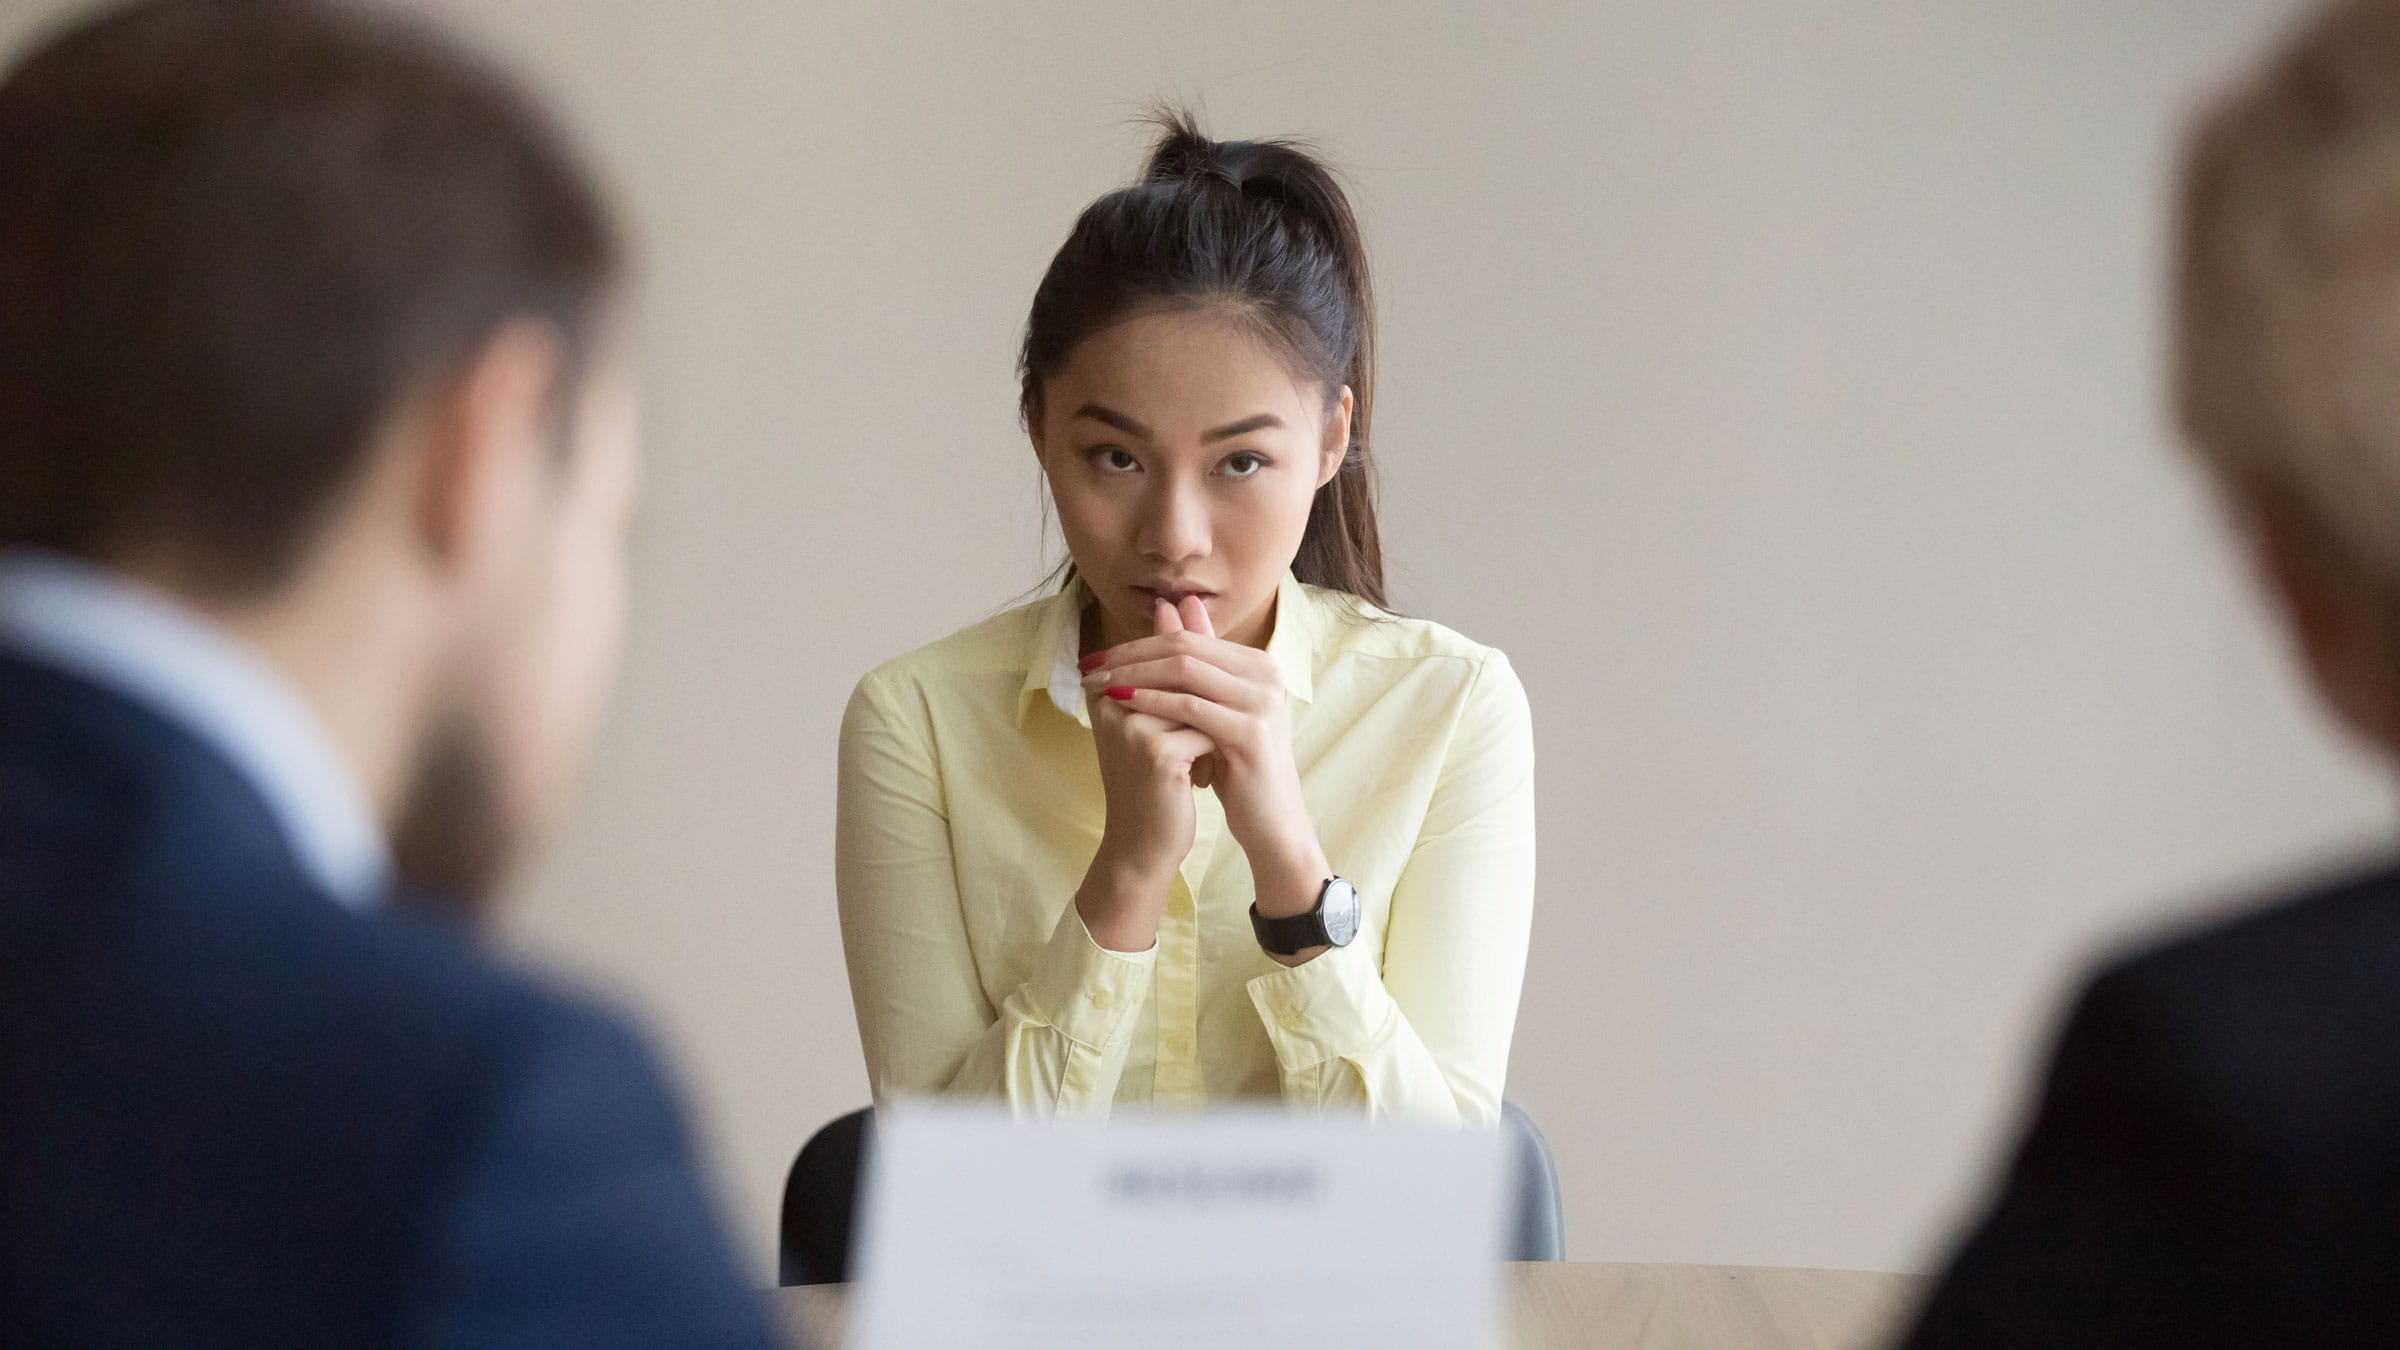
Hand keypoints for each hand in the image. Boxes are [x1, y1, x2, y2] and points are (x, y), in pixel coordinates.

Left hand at [1083, 596, 1330, 925]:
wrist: (1270, 820)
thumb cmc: (1236, 765)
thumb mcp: (1211, 711)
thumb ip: (1192, 664)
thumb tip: (1165, 608)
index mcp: (1257, 663)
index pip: (1189, 637)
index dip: (1138, 643)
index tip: (1097, 656)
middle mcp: (1265, 674)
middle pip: (1185, 647)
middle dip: (1131, 654)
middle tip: (1090, 664)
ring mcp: (1261, 700)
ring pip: (1186, 671)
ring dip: (1135, 674)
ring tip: (1098, 682)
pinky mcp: (1251, 730)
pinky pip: (1191, 707)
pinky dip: (1153, 701)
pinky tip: (1122, 703)